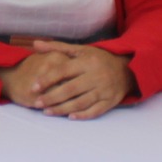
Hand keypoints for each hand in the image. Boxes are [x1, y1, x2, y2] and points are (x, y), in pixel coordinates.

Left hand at [0, 43, 136, 119]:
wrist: (127, 70)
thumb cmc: (98, 59)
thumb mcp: (80, 50)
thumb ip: (57, 47)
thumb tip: (35, 44)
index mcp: (87, 62)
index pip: (64, 71)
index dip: (48, 79)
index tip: (34, 87)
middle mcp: (96, 76)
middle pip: (70, 89)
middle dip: (51, 97)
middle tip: (37, 103)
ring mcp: (104, 90)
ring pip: (81, 102)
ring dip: (62, 109)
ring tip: (47, 112)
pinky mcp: (111, 101)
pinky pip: (95, 111)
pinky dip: (82, 115)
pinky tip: (69, 117)